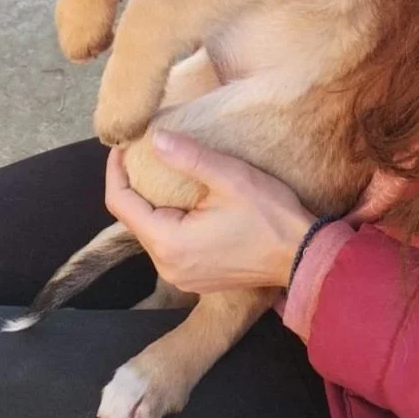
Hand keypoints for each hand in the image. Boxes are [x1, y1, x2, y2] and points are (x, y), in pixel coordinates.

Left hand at [105, 134, 315, 291]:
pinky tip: (184, 202)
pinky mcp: (194, 279)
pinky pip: (167, 246)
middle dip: (134, 186)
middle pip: (133, 219)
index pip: (121, 203)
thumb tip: (155, 138)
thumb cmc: (270, 216)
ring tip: (164, 174)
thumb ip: (189, 157)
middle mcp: (167, 266)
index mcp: (169, 242)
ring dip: (152, 204)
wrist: (302, 257)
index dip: (116, 171)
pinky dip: (168, 221)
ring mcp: (181, 277)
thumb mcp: (230, 177)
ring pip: (150, 233)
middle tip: (144, 155)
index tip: (123, 147)